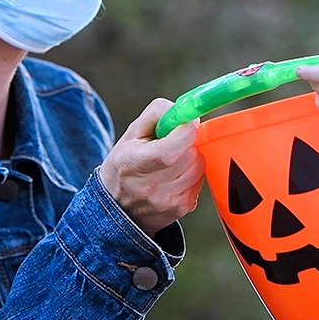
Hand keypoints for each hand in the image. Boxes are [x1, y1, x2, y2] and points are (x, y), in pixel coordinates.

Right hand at [98, 98, 203, 235]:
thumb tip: (184, 110)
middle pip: (188, 156)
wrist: (118, 206)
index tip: (187, 122)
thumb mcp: (131, 133)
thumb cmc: (125, 164)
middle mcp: (149, 187)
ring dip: (190, 158)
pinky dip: (192, 173)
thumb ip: (157, 114)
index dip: (184, 133)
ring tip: (172, 160)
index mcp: (132, 164)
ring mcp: (166, 201)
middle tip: (173, 142)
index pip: (168, 152)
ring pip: (198, 167)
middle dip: (187, 142)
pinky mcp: (181, 209)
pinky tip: (175, 175)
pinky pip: (200, 181)